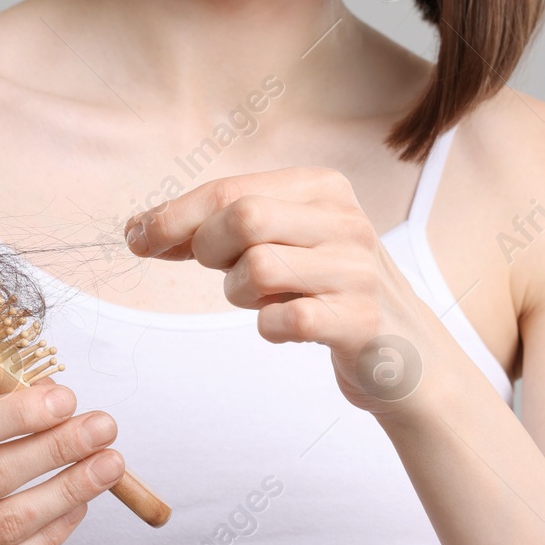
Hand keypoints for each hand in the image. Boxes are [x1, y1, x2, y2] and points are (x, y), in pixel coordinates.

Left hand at [123, 167, 448, 415]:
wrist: (406, 356)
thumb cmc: (329, 292)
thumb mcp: (288, 241)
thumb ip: (224, 227)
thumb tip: (141, 228)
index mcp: (323, 189)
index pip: (230, 190)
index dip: (174, 216)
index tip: (137, 239)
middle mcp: (345, 221)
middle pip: (243, 218)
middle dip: (209, 249)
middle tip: (220, 271)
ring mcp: (356, 272)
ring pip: (258, 268)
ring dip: (240, 295)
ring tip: (262, 302)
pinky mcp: (360, 322)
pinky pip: (285, 321)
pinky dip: (270, 328)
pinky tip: (286, 327)